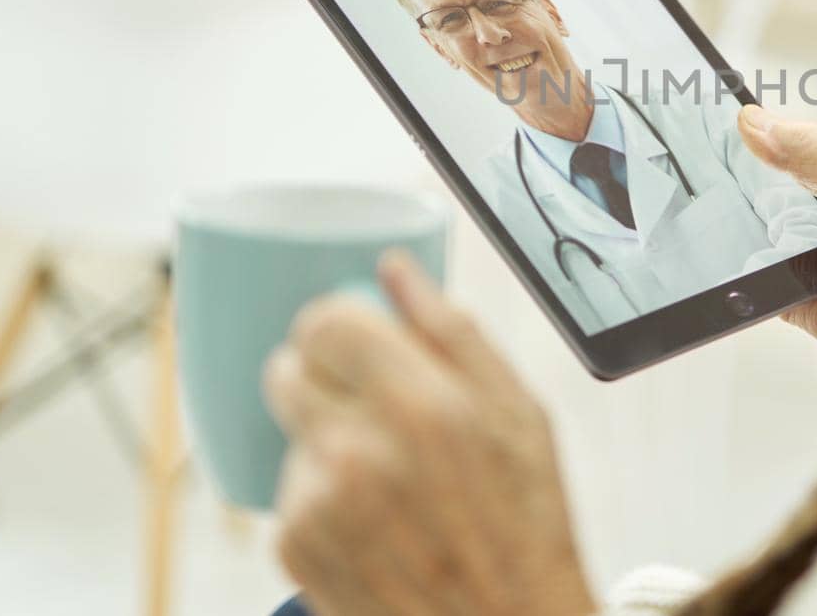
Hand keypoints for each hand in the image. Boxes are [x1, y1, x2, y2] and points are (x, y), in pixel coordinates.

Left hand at [263, 253, 595, 615]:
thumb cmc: (526, 523)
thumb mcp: (521, 414)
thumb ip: (456, 332)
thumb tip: (398, 269)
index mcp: (425, 405)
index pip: (326, 322)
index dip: (340, 324)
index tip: (358, 338)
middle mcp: (361, 451)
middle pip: (290, 370)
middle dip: (324, 375)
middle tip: (373, 406)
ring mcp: (320, 504)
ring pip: (294, 431)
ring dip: (329, 441)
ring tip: (392, 481)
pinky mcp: (294, 547)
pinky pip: (290, 490)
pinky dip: (323, 496)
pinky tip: (376, 519)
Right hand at [738, 106, 816, 381]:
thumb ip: (809, 149)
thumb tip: (753, 123)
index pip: (797, 137)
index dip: (765, 132)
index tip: (726, 124)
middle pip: (772, 180)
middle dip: (752, 178)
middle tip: (722, 169)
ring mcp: (810, 244)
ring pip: (760, 222)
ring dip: (752, 219)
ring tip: (738, 213)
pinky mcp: (793, 285)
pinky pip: (756, 268)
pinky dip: (749, 262)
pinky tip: (744, 252)